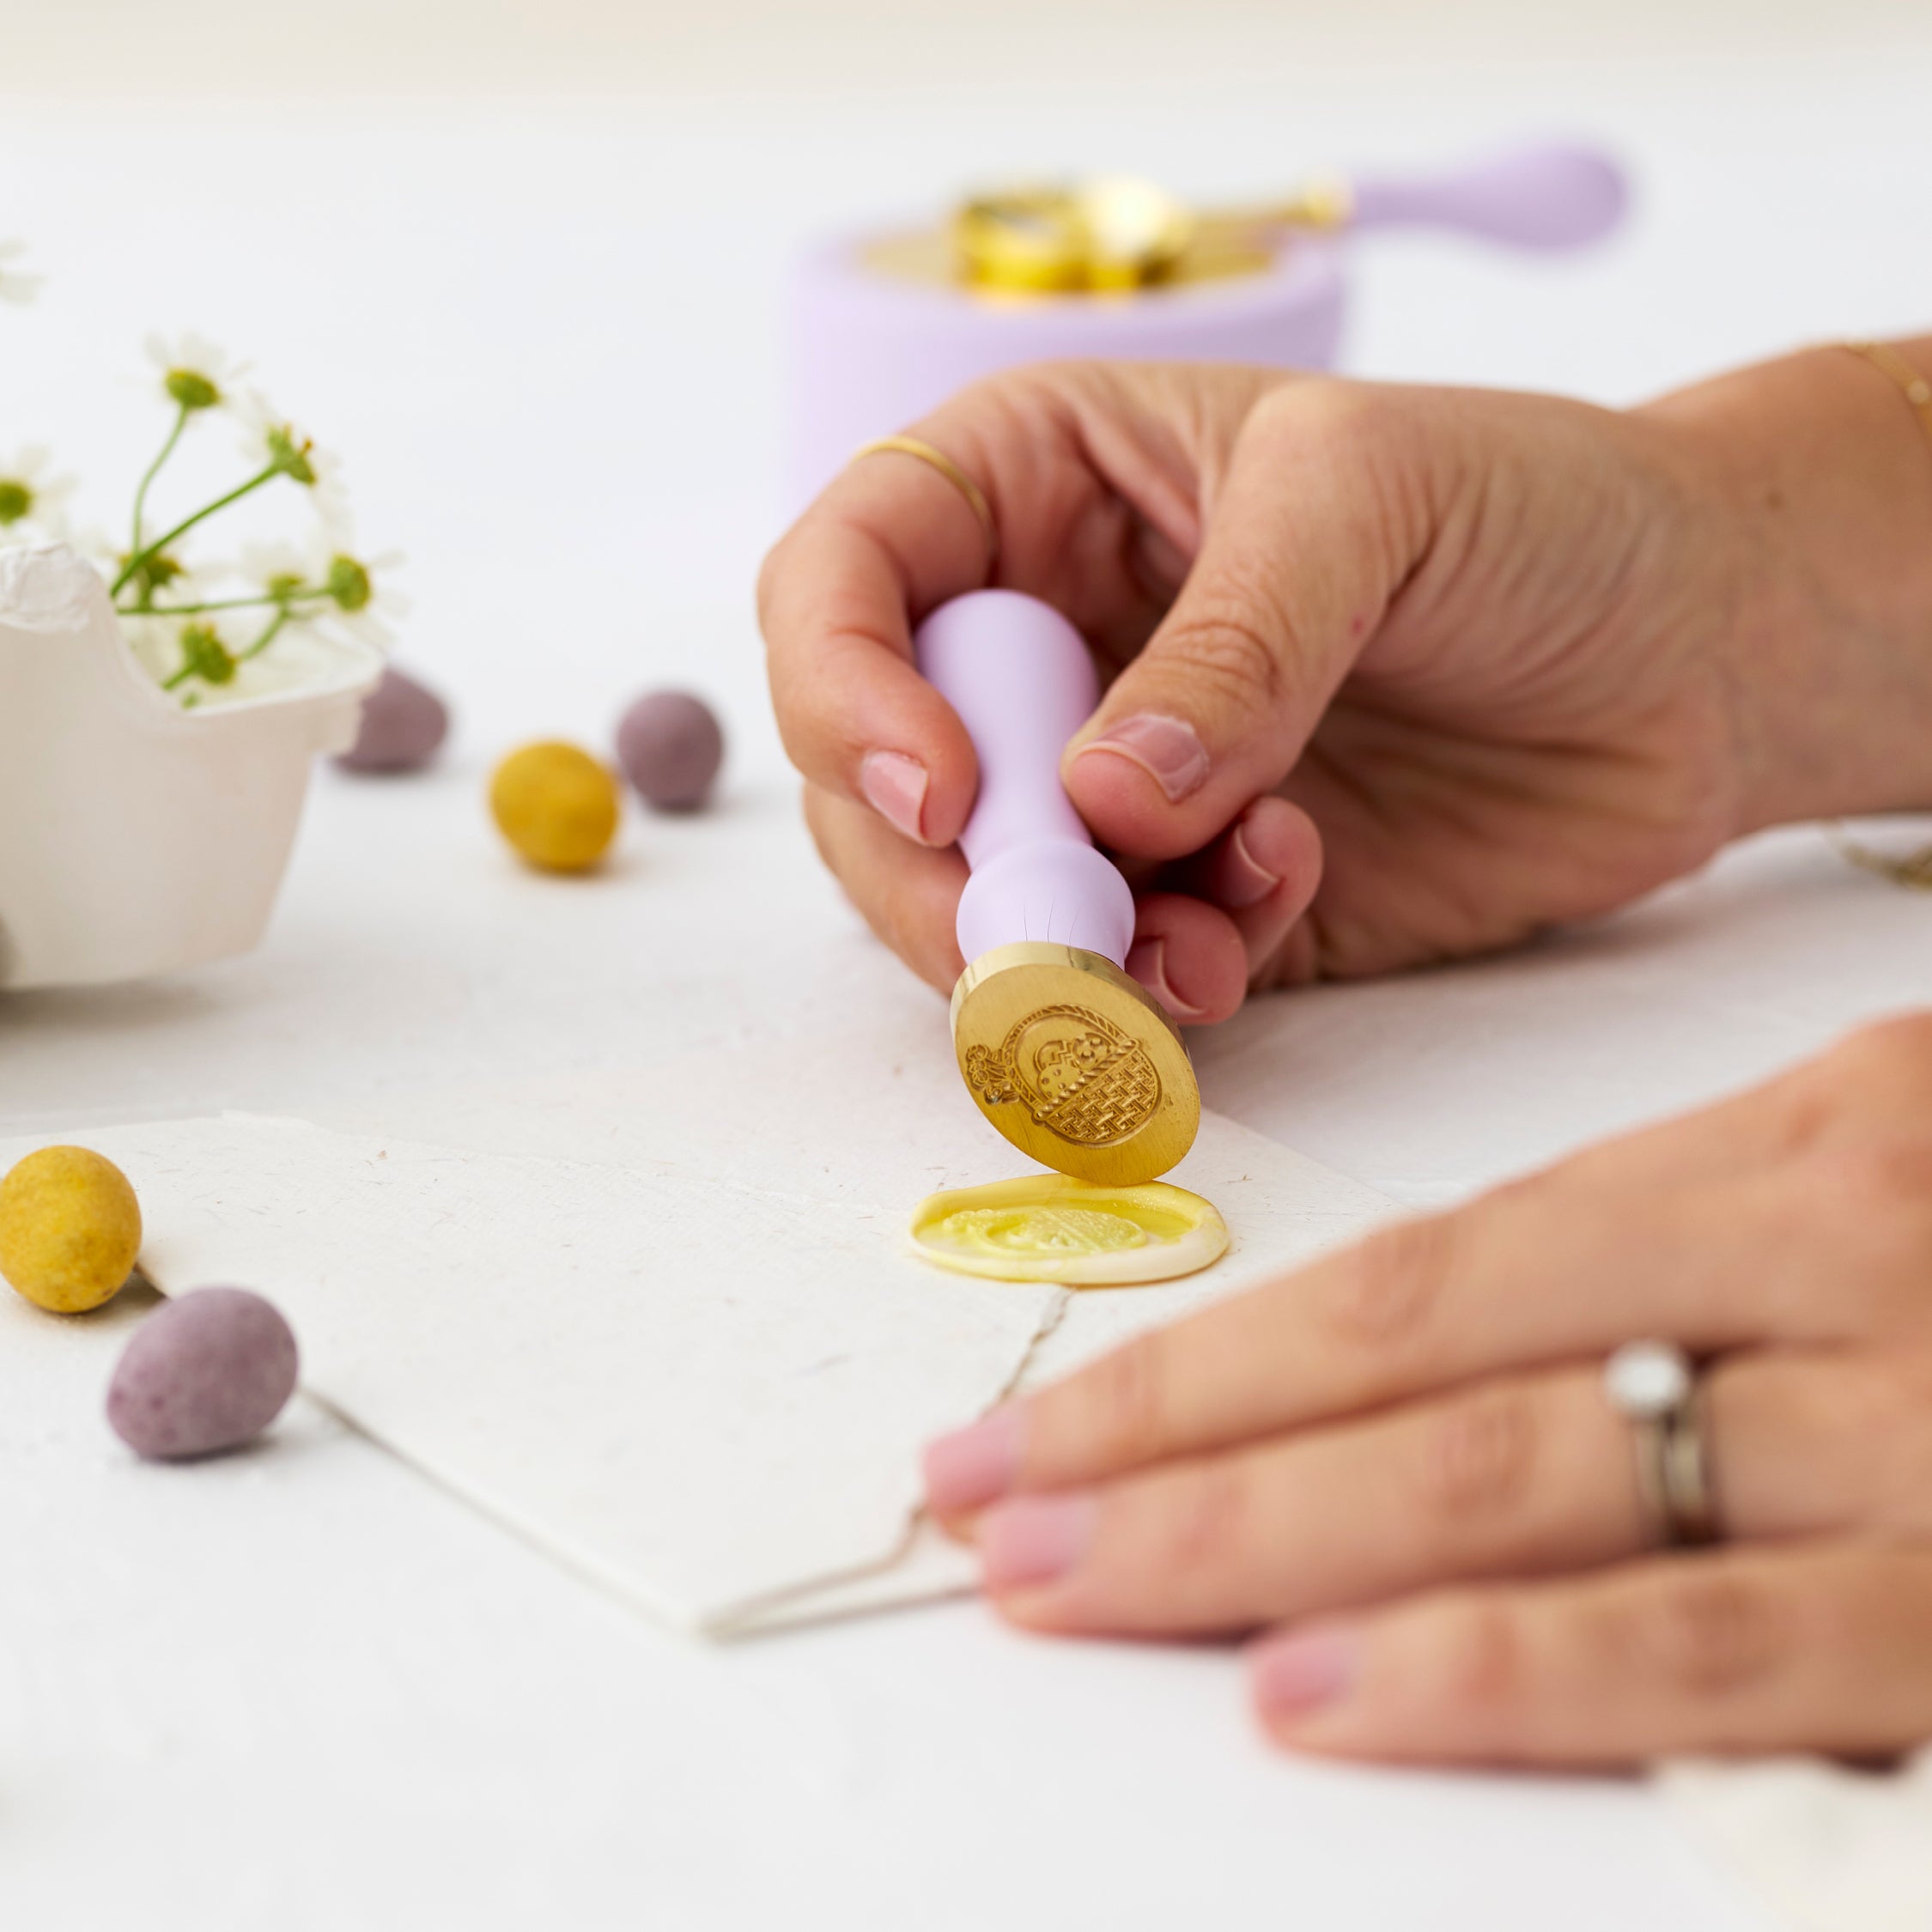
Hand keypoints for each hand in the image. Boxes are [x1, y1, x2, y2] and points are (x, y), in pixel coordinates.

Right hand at [760, 350, 1931, 1020]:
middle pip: (877, 779)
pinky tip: (1270, 915)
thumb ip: (1231, 642)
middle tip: (1047, 928)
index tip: (944, 785)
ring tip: (1204, 932)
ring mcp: (1109, 786)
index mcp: (1040, 487)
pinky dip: (1165, 983)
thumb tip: (1098, 801)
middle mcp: (1047, 644)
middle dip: (939, 873)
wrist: (1700, 653)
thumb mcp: (1373, 500)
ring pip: (974, 904)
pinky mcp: (1189, 903)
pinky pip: (1113, 973)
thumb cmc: (1540, 510)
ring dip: (1060, 945)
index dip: (843, 688)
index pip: (842, 579)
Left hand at [921, 1014, 1931, 1767]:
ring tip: (1072, 1596)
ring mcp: (1928, 1431)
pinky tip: (1325, 1700)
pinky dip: (1513, 1671)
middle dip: (1177, 1453)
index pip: (1419, 1260)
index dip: (1206, 1346)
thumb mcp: (1884, 1167)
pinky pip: (1725, 1641)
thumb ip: (1676, 1261)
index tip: (1031, 1419)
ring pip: (1528, 1489)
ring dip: (1272, 1550)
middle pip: (1425, 1371)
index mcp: (1792, 1140)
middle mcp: (1836, 1261)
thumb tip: (1418, 1376)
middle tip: (981, 1516)